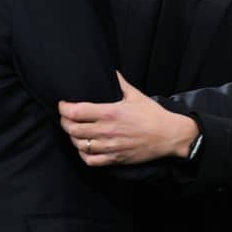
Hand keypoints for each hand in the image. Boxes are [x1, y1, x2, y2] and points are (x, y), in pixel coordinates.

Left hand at [58, 72, 197, 165]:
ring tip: (73, 130)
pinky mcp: (115, 159)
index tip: (63, 104)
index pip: (77, 111)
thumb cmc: (152, 114)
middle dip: (64, 122)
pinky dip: (83, 154)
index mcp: (110, 112)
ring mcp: (110, 146)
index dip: (64, 108)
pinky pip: (91, 161)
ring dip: (72, 138)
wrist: (169, 136)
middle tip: (65, 117)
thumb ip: (119, 83)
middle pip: (73, 129)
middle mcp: (107, 131)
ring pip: (80, 145)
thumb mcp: (135, 95)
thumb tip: (110, 71)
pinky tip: (84, 147)